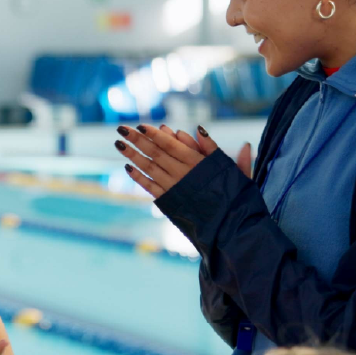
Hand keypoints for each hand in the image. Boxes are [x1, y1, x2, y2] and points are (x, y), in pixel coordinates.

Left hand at [115, 124, 247, 197]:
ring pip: (150, 169)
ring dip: (133, 156)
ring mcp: (175, 189)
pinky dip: (139, 178)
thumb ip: (215, 150)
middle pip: (156, 154)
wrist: (232, 228)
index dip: (155, 135)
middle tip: (121, 129)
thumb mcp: (234, 170)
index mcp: (199, 164)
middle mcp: (183, 175)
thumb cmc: (236, 198)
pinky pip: (151, 188)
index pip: (172, 145)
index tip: (140, 126)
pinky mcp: (170, 203)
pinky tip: (128, 168)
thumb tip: (200, 129)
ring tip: (119, 144)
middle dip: (138, 141)